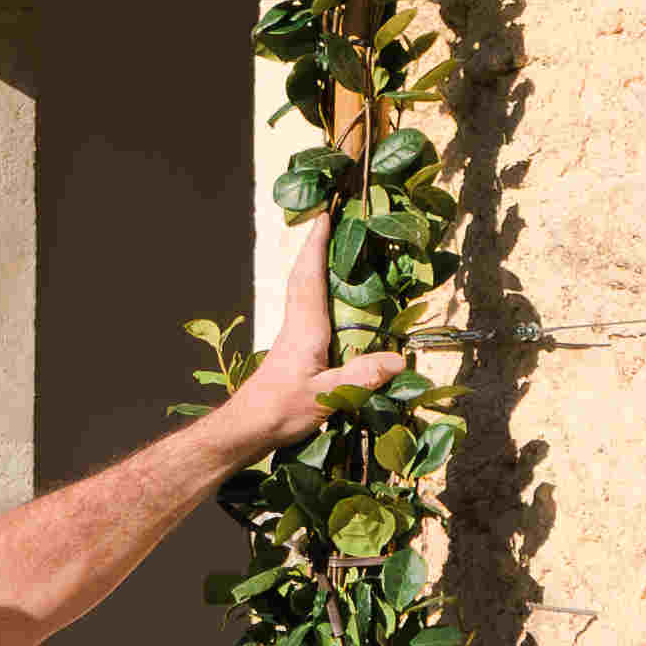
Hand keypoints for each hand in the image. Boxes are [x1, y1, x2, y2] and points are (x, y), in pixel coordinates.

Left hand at [216, 200, 408, 452]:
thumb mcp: (325, 396)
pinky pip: (308, 311)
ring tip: (336, 251)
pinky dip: (318, 294)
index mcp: (305, 329)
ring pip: (303, 293)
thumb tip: (399, 358)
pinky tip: (331, 302)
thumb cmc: (279, 411)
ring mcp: (293, 338)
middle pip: (305, 277)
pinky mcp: (293, 353)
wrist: (245, 430)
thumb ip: (360, 376)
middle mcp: (297, 326)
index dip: (317, 246)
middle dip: (317, 247)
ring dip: (316, 268)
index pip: (310, 277)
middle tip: (333, 221)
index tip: (324, 215)